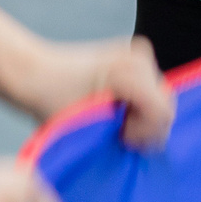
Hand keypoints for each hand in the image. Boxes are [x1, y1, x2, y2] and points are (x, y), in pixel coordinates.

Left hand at [20, 37, 174, 148]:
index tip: (120, 138)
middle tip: (117, 132)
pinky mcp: (133, 55)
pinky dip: (138, 103)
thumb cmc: (51, 99)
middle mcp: (137, 57)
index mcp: (128, 73)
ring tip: (114, 121)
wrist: (35, 72)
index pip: (163, 113)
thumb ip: (120, 135)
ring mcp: (137, 53)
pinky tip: (117, 108)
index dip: (145, 134)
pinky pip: (150, 87)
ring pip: (160, 96)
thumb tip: (147, 148)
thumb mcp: (86, 126)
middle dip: (146, 125)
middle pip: (166, 103)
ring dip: (142, 115)